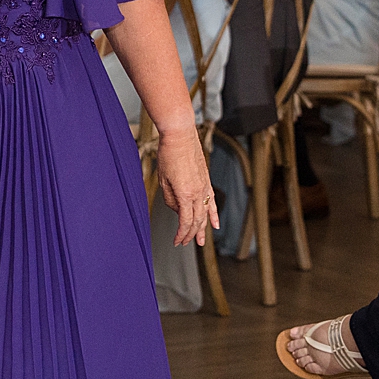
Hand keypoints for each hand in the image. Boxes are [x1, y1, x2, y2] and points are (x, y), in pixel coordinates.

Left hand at [156, 126, 218, 246]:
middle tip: (185, 243)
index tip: (177, 241)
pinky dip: (214, 214)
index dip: (182, 234)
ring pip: (205, 214)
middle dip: (191, 235)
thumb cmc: (168, 155)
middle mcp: (198, 192)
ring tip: (202, 241)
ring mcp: (204, 187)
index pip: (185, 221)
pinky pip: (212, 202)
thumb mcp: (163, 180)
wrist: (180, 136)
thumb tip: (177, 210)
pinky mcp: (206, 181)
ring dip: (203, 229)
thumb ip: (170, 199)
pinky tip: (215, 224)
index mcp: (185, 194)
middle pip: (196, 221)